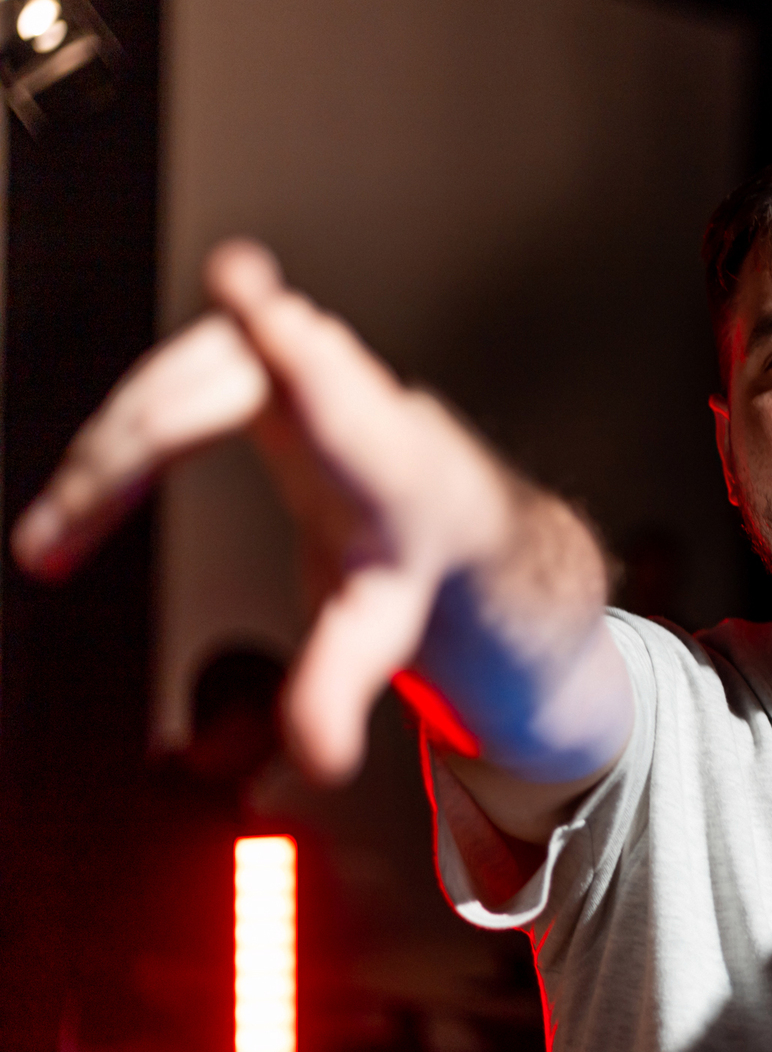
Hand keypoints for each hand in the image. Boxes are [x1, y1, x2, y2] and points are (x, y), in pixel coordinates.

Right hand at [12, 239, 518, 782]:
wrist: (435, 504)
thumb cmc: (412, 560)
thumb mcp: (380, 632)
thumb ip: (339, 691)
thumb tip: (320, 764)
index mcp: (386, 463)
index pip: (337, 393)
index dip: (290, 344)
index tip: (245, 286)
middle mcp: (342, 395)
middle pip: (219, 389)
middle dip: (131, 450)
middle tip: (56, 541)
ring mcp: (296, 364)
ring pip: (183, 375)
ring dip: (109, 450)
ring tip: (56, 542)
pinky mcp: (253, 357)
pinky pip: (172, 377)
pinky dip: (118, 435)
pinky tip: (78, 503)